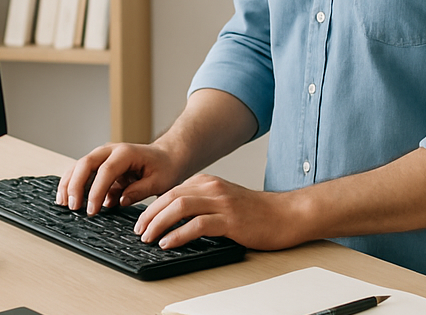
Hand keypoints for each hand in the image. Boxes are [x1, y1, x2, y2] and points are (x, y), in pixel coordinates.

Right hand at [57, 142, 185, 214]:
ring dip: (69, 183)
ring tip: (63, 203)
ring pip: (79, 166)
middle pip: (86, 164)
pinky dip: (73, 184)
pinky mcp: (100, 164)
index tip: (92, 209)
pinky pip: (82, 172)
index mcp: (126, 153)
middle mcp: (111, 150)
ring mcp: (104, 156)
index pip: (106, 170)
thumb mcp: (159, 181)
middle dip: (76, 185)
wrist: (167, 156)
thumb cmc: (165, 167)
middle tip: (73, 207)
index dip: (96, 190)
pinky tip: (68, 199)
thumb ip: (140, 190)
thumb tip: (119, 201)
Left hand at [134, 174, 304, 251]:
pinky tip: (168, 243)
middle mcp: (213, 188)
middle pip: (171, 197)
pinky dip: (178, 235)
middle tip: (139, 231)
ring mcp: (222, 203)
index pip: (171, 191)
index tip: (141, 221)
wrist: (286, 214)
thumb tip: (174, 216)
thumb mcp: (225, 200)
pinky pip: (197, 225)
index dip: (152, 207)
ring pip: (180, 207)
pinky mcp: (230, 220)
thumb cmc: (257, 213)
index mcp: (209, 182)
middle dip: (149, 215)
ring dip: (159, 223)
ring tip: (148, 237)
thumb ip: (203, 202)